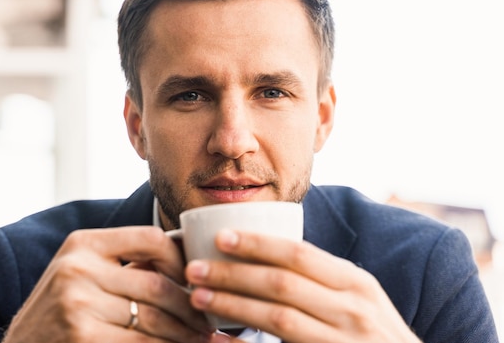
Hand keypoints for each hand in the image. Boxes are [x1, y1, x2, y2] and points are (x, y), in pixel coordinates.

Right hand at [2, 226, 212, 342]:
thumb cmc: (58, 311)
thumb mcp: (81, 273)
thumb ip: (124, 264)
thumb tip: (187, 264)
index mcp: (83, 244)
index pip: (150, 238)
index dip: (181, 260)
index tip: (194, 280)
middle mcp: (78, 269)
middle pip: (157, 285)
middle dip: (192, 307)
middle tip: (211, 321)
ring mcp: (78, 305)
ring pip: (155, 319)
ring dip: (187, 333)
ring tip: (206, 339)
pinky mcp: (83, 338)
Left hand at [185, 230, 422, 342]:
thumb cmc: (374, 333)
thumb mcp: (360, 297)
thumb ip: (323, 276)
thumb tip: (269, 250)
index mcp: (355, 283)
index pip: (299, 255)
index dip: (257, 245)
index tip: (220, 237)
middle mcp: (352, 310)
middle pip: (282, 285)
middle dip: (233, 274)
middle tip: (195, 268)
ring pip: (278, 319)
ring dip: (232, 307)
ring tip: (198, 297)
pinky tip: (217, 341)